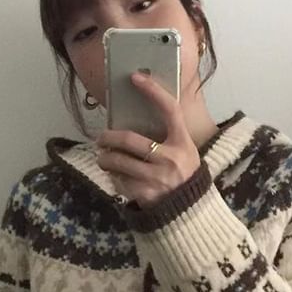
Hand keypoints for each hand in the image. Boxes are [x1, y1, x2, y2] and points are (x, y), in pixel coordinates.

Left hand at [96, 72, 200, 208]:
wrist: (190, 213)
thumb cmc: (185, 177)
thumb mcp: (186, 153)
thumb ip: (169, 136)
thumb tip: (141, 115)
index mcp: (183, 144)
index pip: (169, 110)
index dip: (153, 91)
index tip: (135, 78)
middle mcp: (170, 160)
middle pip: (129, 140)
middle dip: (108, 137)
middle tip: (102, 138)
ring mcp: (157, 178)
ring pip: (118, 162)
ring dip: (104, 159)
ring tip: (103, 158)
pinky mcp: (145, 194)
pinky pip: (120, 181)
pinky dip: (114, 178)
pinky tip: (115, 177)